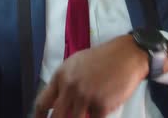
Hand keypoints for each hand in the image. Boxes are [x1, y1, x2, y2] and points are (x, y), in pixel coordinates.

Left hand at [34, 35, 148, 117]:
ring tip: (87, 112)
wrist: (127, 55)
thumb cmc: (103, 58)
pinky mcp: (101, 105)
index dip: (39, 117)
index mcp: (61, 76)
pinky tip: (102, 109)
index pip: (42, 102)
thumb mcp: (76, 64)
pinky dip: (98, 116)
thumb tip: (57, 102)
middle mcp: (70, 86)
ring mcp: (85, 96)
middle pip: (57, 117)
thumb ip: (65, 82)